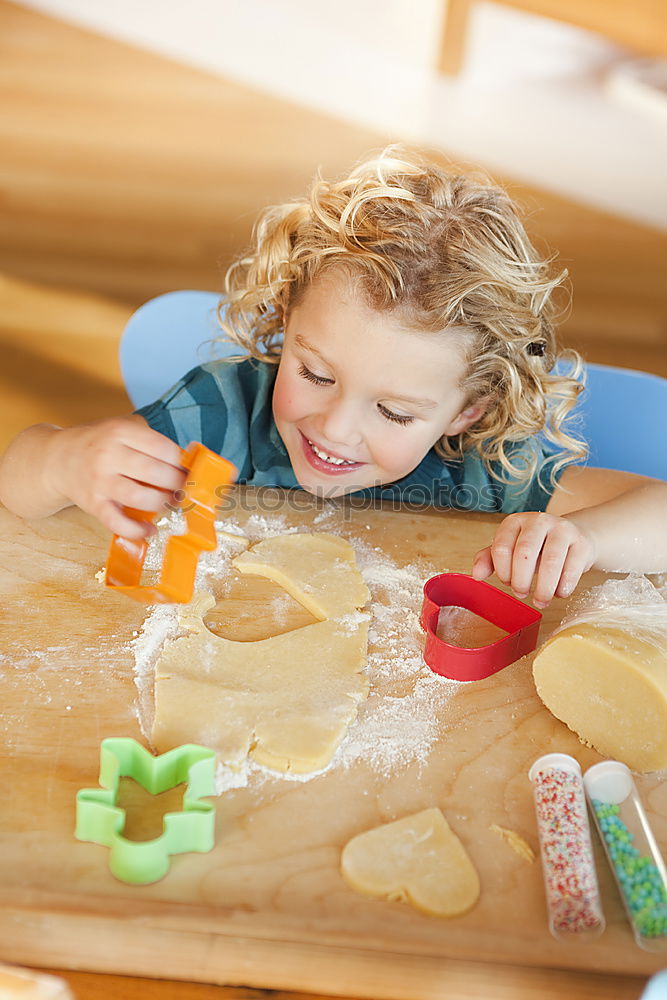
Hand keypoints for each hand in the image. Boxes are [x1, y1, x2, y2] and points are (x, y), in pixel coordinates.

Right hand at [47, 417, 186, 538]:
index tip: (186, 470)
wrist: (57, 459)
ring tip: (169, 504)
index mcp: (120, 431)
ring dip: (162, 504)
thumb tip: (188, 462)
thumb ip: (150, 441)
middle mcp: (108, 455)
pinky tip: (150, 530)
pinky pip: (118, 522)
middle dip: (177, 485)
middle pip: (156, 473)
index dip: (180, 463)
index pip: (163, 448)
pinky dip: (137, 530)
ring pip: (141, 498)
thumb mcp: (121, 429)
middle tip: (182, 490)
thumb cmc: (98, 445)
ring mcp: (99, 481)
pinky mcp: (92, 504)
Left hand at [471, 512, 596, 607]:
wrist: (574, 539)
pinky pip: (572, 566)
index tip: (508, 583)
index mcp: (515, 522)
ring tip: (541, 601)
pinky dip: (564, 586)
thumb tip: (475, 575)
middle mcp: (538, 521)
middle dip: (521, 580)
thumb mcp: (510, 550)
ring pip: (551, 561)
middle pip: (524, 553)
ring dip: (544, 587)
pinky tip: (559, 593)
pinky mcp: (582, 542)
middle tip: (522, 594)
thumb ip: (490, 560)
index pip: (501, 547)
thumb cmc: (537, 549)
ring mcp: (562, 529)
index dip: (503, 571)